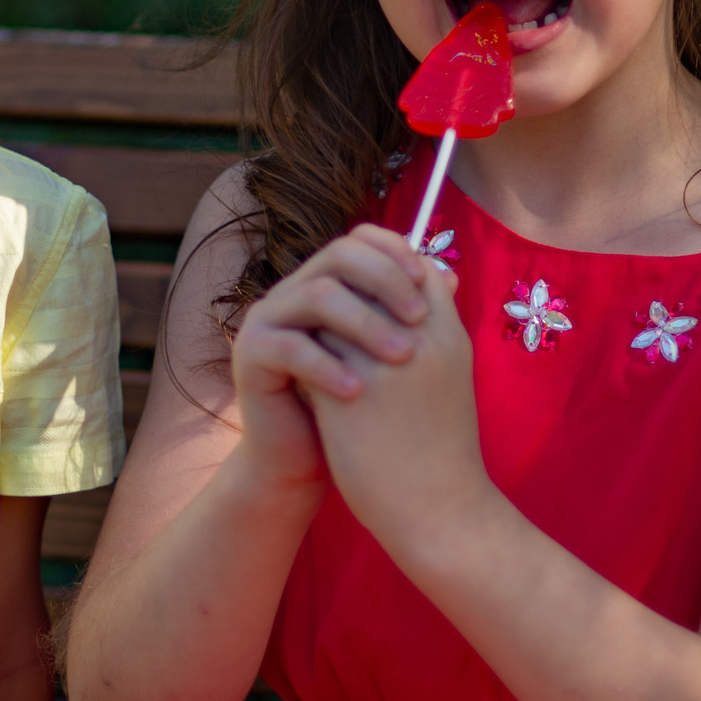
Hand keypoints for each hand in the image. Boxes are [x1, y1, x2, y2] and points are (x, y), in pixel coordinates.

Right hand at [228, 222, 433, 492]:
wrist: (305, 460)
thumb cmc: (353, 409)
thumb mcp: (386, 357)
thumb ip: (408, 316)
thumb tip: (449, 276)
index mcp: (325, 283)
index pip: (357, 240)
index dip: (394, 251)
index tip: (428, 281)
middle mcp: (293, 292)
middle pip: (338, 255)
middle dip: (385, 280)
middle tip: (421, 317)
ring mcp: (267, 320)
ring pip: (317, 296)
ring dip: (365, 323)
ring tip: (402, 356)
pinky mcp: (250, 355)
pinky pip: (289, 347)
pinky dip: (327, 366)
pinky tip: (358, 390)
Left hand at [302, 234, 487, 542]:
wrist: (439, 512)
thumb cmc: (443, 450)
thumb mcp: (452, 379)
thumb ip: (433, 335)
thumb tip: (414, 294)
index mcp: (450, 336)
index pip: (417, 267)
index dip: (387, 267)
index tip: (364, 283)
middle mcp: (420, 342)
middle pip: (371, 279)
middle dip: (344, 285)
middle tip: (325, 303)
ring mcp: (384, 367)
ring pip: (333, 310)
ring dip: (318, 319)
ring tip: (310, 337)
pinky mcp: (349, 396)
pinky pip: (312, 350)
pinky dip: (303, 353)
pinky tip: (298, 370)